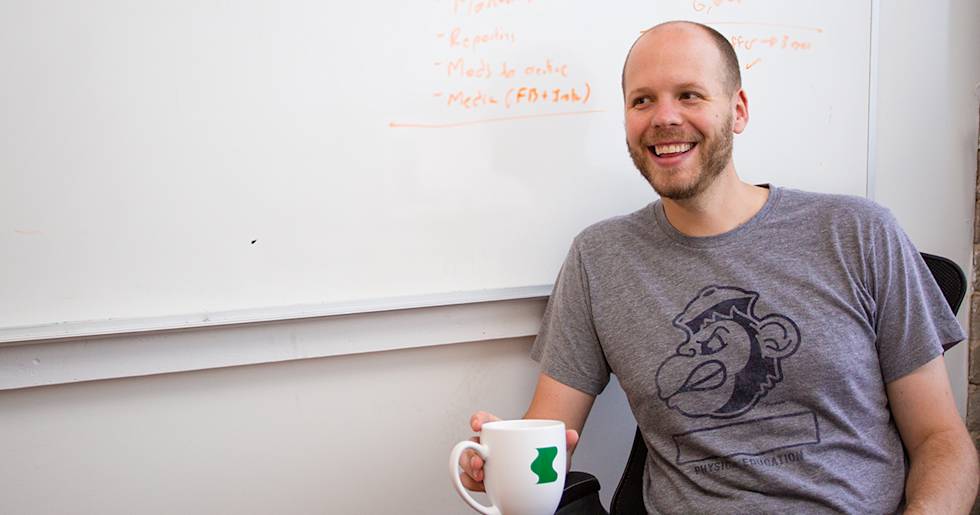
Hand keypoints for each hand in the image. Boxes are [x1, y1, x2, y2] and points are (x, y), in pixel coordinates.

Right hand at [458, 411, 580, 491]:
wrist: (542, 473)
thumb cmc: (541, 454)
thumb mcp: (553, 445)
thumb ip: (563, 440)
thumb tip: (572, 436)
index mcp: (503, 432)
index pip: (486, 420)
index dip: (479, 419)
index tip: (478, 424)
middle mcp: (490, 447)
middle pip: (471, 443)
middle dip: (472, 452)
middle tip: (481, 460)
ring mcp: (486, 464)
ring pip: (466, 463)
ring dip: (469, 469)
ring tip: (481, 476)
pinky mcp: (485, 481)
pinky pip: (470, 481)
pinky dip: (471, 484)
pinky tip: (480, 487)